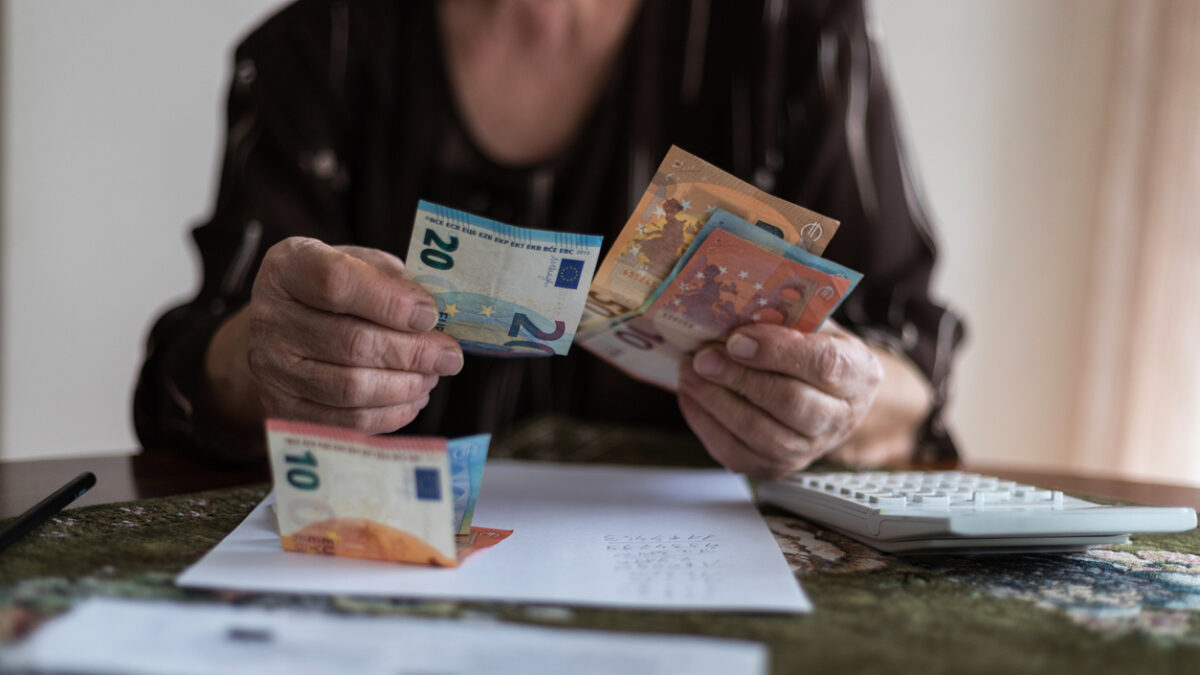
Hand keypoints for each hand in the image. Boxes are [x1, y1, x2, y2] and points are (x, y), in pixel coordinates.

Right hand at [206, 237, 462, 433]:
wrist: (280, 330)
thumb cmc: (330, 292)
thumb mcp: (354, 263)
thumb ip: (389, 278)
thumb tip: (432, 312)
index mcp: (287, 268)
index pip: (337, 282)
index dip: (392, 302)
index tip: (431, 315)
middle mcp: (269, 318)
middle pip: (351, 342)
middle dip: (413, 352)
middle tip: (450, 356)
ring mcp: (271, 369)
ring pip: (352, 388)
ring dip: (406, 385)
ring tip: (433, 375)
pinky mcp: (283, 410)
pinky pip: (347, 422)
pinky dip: (391, 414)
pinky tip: (414, 397)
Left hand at [677, 321, 882, 477]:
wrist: (823, 393)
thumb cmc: (812, 347)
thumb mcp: (811, 321)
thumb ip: (782, 316)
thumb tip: (731, 309)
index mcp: (858, 373)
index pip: (823, 364)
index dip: (776, 351)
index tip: (736, 339)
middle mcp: (841, 417)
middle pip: (791, 403)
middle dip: (740, 378)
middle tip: (702, 358)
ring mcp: (810, 449)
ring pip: (761, 434)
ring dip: (717, 402)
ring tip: (689, 373)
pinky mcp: (777, 467)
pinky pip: (737, 453)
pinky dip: (707, 424)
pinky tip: (692, 396)